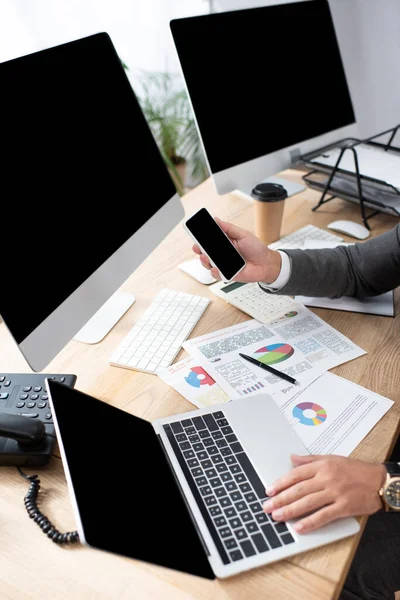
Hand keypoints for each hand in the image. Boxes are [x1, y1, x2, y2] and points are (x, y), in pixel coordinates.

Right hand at [192, 217, 281, 283]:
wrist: (266, 263)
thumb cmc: (257, 249)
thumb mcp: (243, 234)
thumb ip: (228, 228)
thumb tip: (216, 220)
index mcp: (225, 243)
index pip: (209, 241)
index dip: (201, 239)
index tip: (195, 235)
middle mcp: (222, 254)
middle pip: (206, 252)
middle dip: (199, 250)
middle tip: (198, 247)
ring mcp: (224, 265)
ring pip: (208, 264)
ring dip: (204, 261)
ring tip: (205, 257)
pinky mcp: (227, 275)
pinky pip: (217, 275)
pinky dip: (214, 272)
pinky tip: (215, 268)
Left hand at [262, 454, 385, 533]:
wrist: (378, 480)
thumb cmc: (355, 470)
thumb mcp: (332, 459)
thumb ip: (310, 460)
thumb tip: (292, 458)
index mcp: (322, 466)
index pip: (296, 474)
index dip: (281, 483)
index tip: (269, 491)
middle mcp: (327, 478)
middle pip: (299, 489)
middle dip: (281, 499)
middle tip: (267, 507)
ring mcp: (335, 493)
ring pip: (308, 502)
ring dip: (290, 510)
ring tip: (277, 516)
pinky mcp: (344, 506)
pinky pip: (324, 516)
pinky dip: (310, 522)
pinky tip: (299, 527)